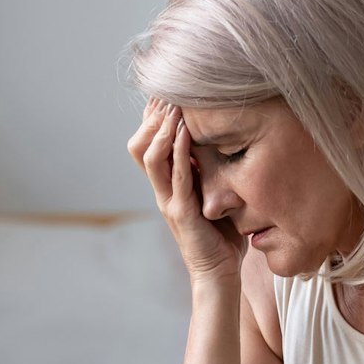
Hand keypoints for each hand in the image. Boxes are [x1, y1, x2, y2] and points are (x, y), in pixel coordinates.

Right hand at [127, 97, 245, 282]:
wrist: (219, 273)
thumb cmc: (220, 236)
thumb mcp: (214, 195)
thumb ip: (210, 172)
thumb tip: (224, 141)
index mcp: (167, 185)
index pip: (149, 143)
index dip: (152, 117)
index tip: (166, 91)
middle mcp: (162, 190)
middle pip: (140, 144)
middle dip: (151, 116)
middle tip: (166, 90)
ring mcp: (168, 201)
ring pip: (150, 156)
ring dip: (161, 128)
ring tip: (173, 104)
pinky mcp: (182, 213)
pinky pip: (175, 176)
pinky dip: (178, 151)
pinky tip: (184, 131)